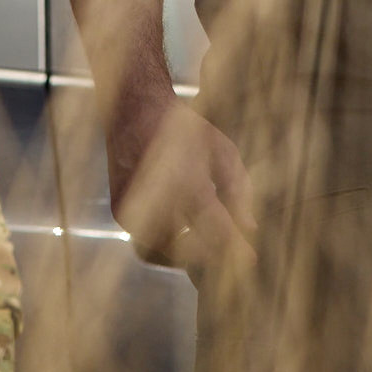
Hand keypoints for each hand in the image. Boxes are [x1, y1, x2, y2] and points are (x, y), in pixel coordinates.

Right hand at [106, 92, 254, 272]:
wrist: (134, 111)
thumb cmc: (185, 129)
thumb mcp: (223, 151)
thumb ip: (239, 190)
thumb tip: (249, 227)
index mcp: (189, 182)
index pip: (217, 230)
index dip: (236, 249)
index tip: (251, 259)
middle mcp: (159, 199)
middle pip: (190, 250)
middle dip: (211, 255)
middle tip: (225, 251)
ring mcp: (135, 209)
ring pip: (165, 252)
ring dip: (184, 254)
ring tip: (202, 242)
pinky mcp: (120, 213)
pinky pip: (145, 242)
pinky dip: (164, 243)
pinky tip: (179, 230)